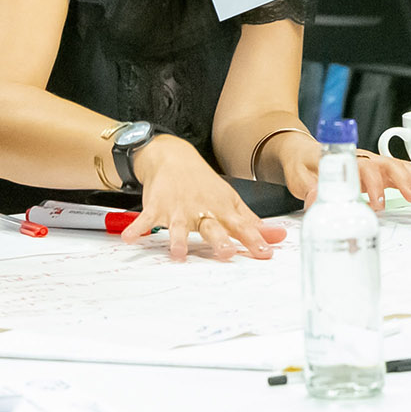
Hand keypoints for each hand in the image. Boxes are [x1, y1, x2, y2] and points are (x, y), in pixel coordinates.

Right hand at [125, 135, 284, 262]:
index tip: (265, 253)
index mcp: (223, 210)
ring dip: (179, 239)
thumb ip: (252, 223)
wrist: (174, 157)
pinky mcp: (157, 207)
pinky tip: (131, 238)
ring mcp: (179, 209)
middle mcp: (203, 210)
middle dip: (220, 240)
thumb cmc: (205, 186)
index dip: (254, 240)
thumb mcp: (231, 201)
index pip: (242, 227)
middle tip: (227, 254)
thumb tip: (279, 237)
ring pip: (180, 226)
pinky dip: (137, 228)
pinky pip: (146, 219)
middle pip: (213, 227)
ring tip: (178, 254)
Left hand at [276, 137, 410, 211]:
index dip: (373, 185)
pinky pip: (402, 174)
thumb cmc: (303, 163)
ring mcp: (372, 165)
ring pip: (400, 169)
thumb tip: (314, 201)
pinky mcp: (378, 173)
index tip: (377, 203)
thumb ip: (308, 188)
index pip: (363, 169)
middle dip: (405, 181)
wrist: (302, 152)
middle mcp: (363, 160)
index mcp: (345, 160)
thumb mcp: (299, 177)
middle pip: (389, 166)